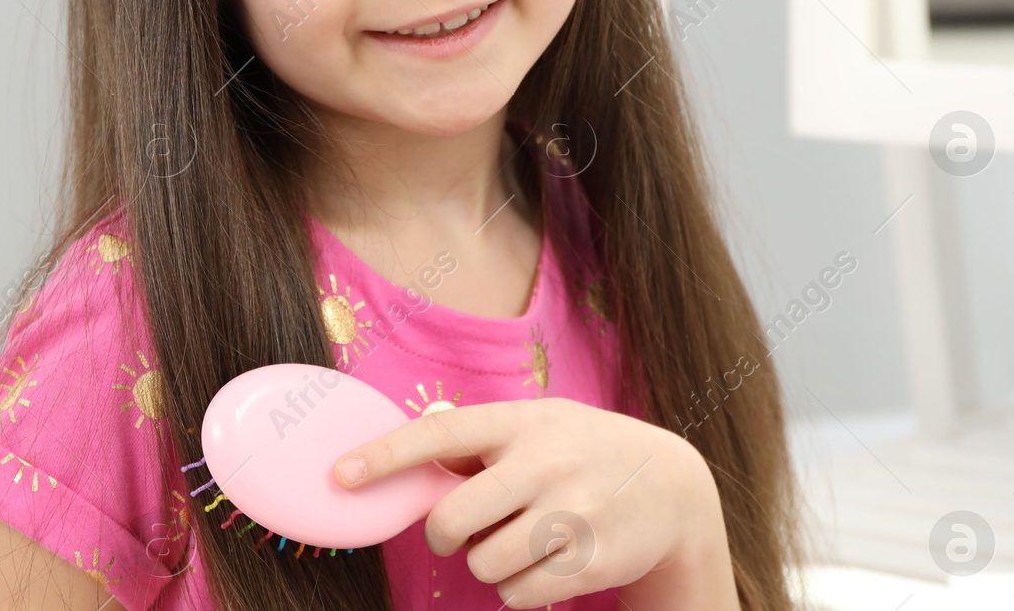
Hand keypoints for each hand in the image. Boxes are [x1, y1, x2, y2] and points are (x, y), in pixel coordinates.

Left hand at [333, 399, 740, 609]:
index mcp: (521, 421)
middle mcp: (544, 461)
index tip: (340, 474)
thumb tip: (415, 443)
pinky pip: (520, 596)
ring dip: (489, 563)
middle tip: (459, 532)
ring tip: (518, 541)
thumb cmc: (582, 450)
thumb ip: (480, 437)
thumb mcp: (538, 424)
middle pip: (452, 519)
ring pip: (485, 564)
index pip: (440, 434)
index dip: (386, 455)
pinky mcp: (592, 560)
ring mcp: (571, 511)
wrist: (673, 485)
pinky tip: (546, 563)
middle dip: (444, 536)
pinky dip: (521, 589)